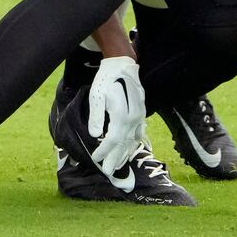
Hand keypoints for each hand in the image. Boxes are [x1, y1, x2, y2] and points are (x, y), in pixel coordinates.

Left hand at [87, 56, 146, 176]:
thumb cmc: (107, 78)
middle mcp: (133, 117)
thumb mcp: (96, 95)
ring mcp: (140, 114)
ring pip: (133, 139)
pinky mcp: (142, 111)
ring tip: (119, 165)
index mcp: (121, 114)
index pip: (112, 139)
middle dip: (115, 158)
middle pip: (124, 143)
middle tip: (108, 172)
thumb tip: (94, 136)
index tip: (96, 159)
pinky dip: (134, 142)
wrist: (123, 63)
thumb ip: (96, 116)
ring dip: (125, 153)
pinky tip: (132, 148)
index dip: (104, 151)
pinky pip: (139, 131)